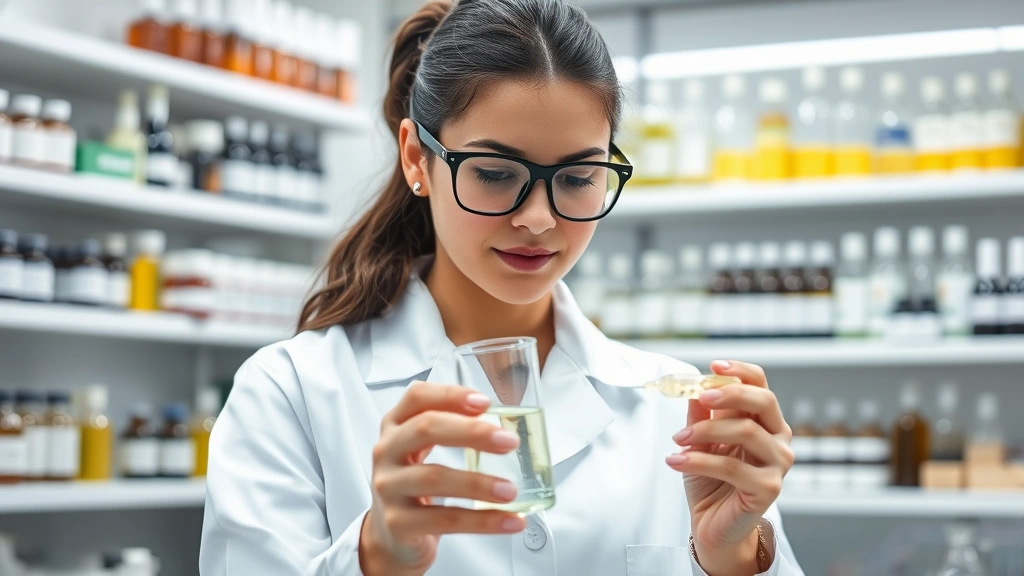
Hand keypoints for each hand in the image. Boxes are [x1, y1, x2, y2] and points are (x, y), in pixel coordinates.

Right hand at [359, 381, 527, 575]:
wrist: (390, 534)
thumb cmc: (415, 484)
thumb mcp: (423, 451)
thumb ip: (454, 431)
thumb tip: (505, 430)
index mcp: (396, 426)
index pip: (417, 397)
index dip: (450, 395)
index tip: (486, 402)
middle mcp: (386, 451)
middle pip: (425, 429)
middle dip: (472, 432)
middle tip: (509, 442)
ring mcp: (388, 487)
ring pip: (434, 478)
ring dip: (479, 483)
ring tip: (511, 490)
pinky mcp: (397, 523)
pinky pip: (445, 520)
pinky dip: (483, 521)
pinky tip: (510, 520)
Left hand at [666, 361, 793, 575]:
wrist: (713, 524)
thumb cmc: (711, 481)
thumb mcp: (699, 440)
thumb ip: (700, 414)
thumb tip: (693, 386)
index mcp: (765, 422)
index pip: (761, 386)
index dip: (740, 371)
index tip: (714, 365)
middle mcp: (778, 439)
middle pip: (763, 402)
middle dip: (730, 393)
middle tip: (701, 395)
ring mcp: (778, 465)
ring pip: (746, 432)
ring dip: (705, 431)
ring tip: (678, 440)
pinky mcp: (769, 489)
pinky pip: (732, 467)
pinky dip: (699, 461)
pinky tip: (676, 461)